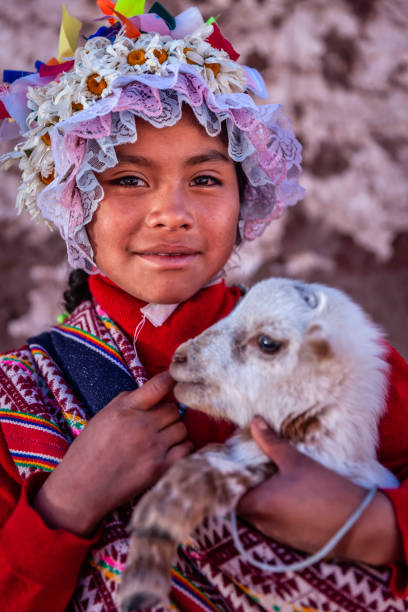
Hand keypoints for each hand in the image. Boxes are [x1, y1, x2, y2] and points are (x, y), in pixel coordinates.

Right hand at [34, 372, 191, 535]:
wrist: (80, 489)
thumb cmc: (88, 451)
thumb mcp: (102, 417)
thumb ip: (127, 401)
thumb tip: (152, 393)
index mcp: (124, 410)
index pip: (158, 386)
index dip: (171, 379)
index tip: (174, 379)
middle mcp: (141, 425)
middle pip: (174, 409)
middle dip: (167, 415)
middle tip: (156, 424)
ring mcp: (152, 447)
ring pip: (182, 428)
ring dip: (175, 432)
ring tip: (161, 440)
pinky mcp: (160, 468)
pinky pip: (186, 449)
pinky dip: (182, 448)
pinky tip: (170, 452)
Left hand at [238, 417, 402, 564]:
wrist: (358, 525)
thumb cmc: (325, 489)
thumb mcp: (296, 461)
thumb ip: (271, 443)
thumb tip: (254, 422)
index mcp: (257, 504)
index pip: (225, 495)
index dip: (224, 481)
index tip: (229, 465)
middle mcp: (261, 524)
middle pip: (239, 505)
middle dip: (243, 486)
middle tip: (249, 465)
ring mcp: (275, 535)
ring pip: (256, 514)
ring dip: (259, 498)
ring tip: (267, 477)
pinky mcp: (289, 541)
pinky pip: (272, 523)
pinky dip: (274, 510)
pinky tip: (285, 494)